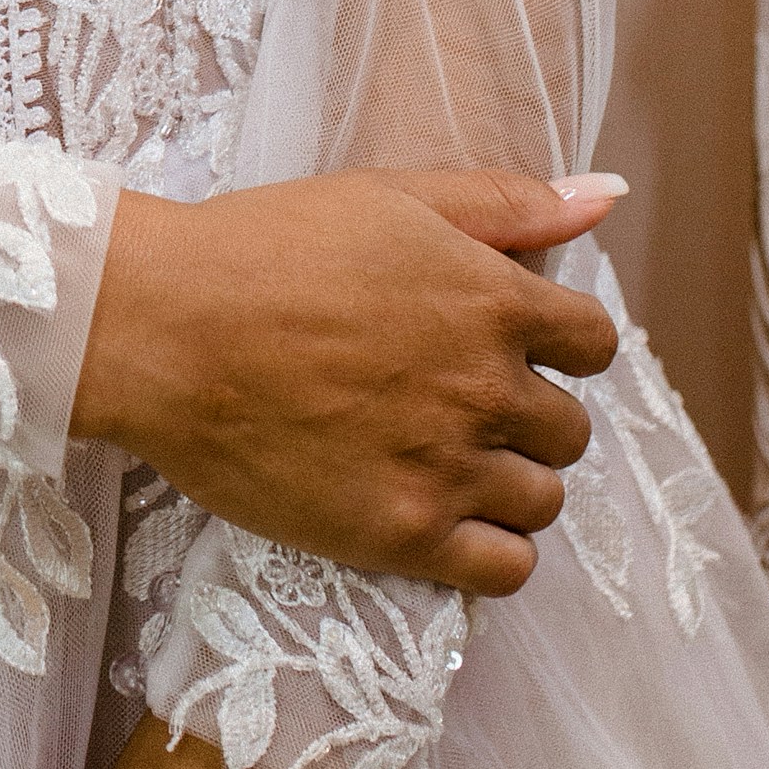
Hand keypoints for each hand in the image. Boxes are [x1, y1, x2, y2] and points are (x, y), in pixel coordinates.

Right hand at [69, 166, 622, 597]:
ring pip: (542, 501)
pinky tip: (444, 521)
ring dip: (509, 484)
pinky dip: (491, 552)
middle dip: (525, 417)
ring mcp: (449, 468)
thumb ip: (507, 204)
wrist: (163, 329)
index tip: (509, 348)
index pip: (594, 346)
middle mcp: (488, 390)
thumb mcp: (391, 199)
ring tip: (444, 462)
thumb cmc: (264, 250)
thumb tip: (606, 197)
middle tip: (455, 405)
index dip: (556, 345)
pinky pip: (505, 570)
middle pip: (568, 430)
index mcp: (494, 302)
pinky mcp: (402, 536)